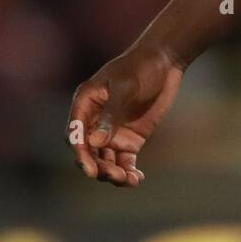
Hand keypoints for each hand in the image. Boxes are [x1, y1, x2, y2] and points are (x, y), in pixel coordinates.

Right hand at [66, 45, 183, 186]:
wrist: (165, 61)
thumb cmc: (141, 67)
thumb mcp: (127, 87)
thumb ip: (112, 114)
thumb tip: (95, 142)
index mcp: (85, 104)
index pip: (75, 135)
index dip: (80, 154)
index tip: (91, 170)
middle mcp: (94, 121)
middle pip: (89, 152)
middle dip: (99, 167)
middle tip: (116, 175)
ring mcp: (112, 132)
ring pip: (105, 161)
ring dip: (113, 174)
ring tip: (129, 180)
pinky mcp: (130, 139)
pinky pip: (124, 161)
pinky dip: (129, 172)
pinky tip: (137, 179)